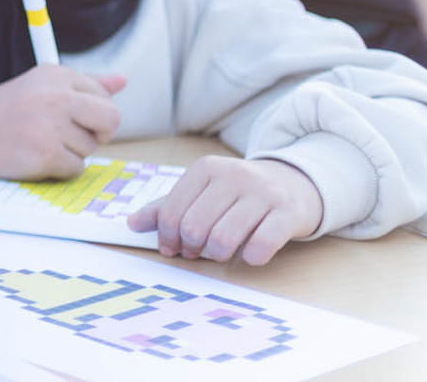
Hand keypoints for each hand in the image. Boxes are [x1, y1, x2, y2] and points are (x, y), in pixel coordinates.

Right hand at [0, 66, 125, 184]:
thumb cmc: (3, 113)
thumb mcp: (40, 87)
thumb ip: (84, 85)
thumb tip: (122, 80)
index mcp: (55, 74)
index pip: (104, 96)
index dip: (90, 113)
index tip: (65, 116)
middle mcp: (56, 96)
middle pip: (111, 119)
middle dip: (97, 133)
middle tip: (68, 135)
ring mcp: (51, 126)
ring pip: (91, 148)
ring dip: (70, 152)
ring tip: (38, 142)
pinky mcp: (46, 154)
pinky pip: (75, 169)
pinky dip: (58, 169)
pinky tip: (34, 157)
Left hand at [129, 156, 322, 264]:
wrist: (295, 183)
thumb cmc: (239, 193)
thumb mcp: (202, 192)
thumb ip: (168, 207)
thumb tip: (131, 224)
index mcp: (206, 168)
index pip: (172, 211)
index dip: (167, 237)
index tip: (171, 249)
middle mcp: (234, 175)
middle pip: (195, 227)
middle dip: (190, 248)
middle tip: (195, 253)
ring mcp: (263, 192)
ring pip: (223, 238)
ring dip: (217, 255)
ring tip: (219, 254)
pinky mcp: (288, 212)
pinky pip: (261, 244)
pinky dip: (251, 257)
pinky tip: (249, 255)